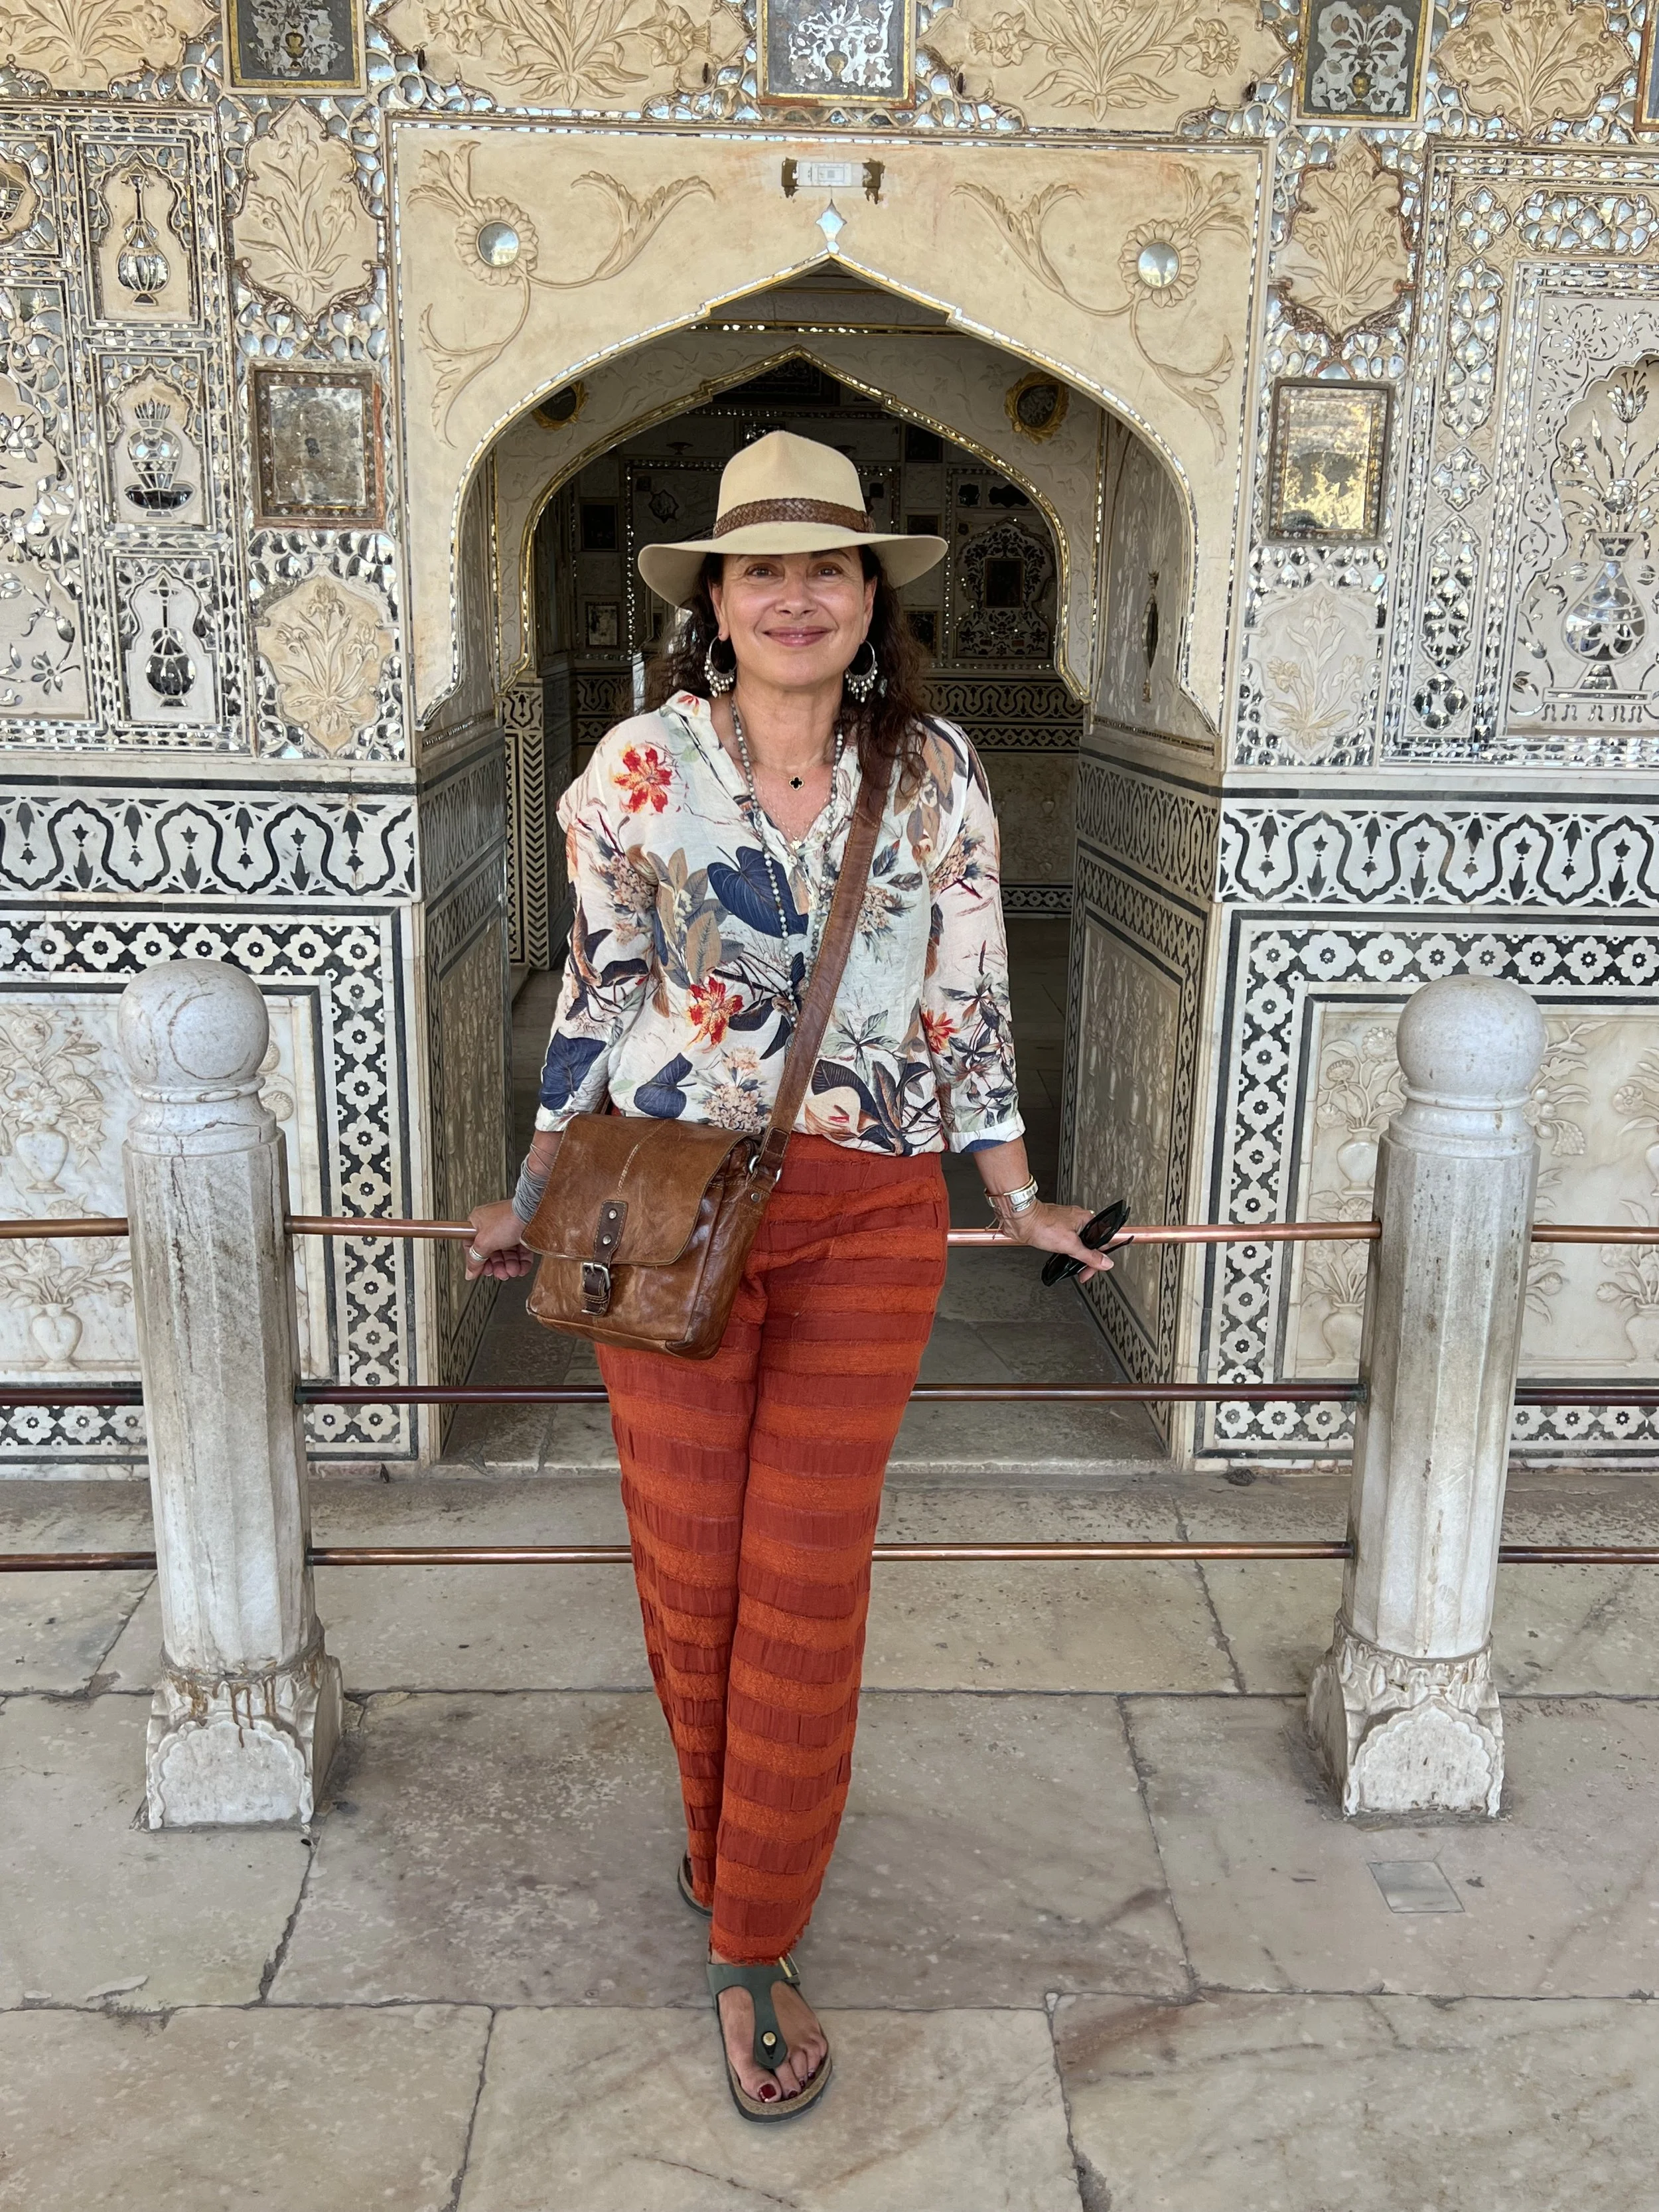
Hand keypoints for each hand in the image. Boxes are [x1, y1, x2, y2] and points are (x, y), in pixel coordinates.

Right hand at [464, 1198, 534, 1281]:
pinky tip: (522, 1268)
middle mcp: (493, 1225)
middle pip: (491, 1252)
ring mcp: (509, 1229)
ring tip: (513, 1271)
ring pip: (507, 1253)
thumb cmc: (508, 1219)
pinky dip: (521, 1262)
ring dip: (509, 1266)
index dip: (477, 1260)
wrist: (533, 1213)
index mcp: (478, 1222)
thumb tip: (470, 1272)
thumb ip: (475, 1259)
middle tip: (500, 1273)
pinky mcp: (523, 1233)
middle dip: (497, 1266)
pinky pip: (520, 1251)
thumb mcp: (484, 1242)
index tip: (482, 1271)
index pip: (472, 1246)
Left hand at [996, 1200, 1125, 1283]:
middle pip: (1090, 1244)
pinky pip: (1066, 1242)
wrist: (1020, 1220)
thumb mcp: (1070, 1245)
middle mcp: (1077, 1219)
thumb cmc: (1041, 1224)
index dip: (1098, 1259)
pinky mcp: (1055, 1228)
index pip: (1101, 1242)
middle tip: (1081, 1271)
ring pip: (1078, 1243)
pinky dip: (1066, 1250)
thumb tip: (1105, 1262)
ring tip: (1071, 1263)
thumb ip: (1089, 1256)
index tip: (1090, 1270)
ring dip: (1075, 1255)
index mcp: (1086, 1219)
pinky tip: (1061, 1254)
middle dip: (1086, 1259)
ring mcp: (1066, 1223)